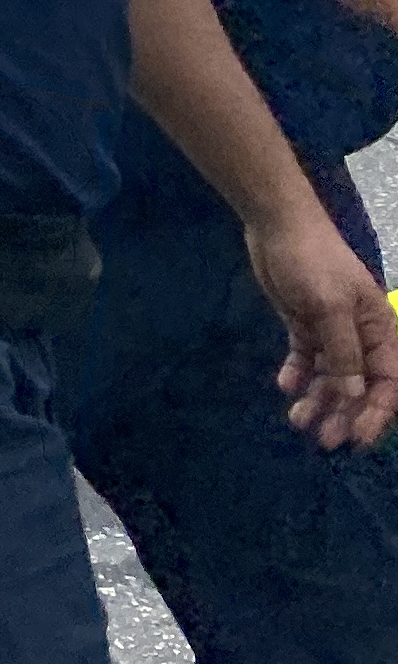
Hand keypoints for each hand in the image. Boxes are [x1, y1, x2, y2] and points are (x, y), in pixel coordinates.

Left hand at [245, 204, 397, 451]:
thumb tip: (355, 395)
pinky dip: (298, 374)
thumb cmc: (312, 261)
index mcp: (380, 330)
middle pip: (358, 385)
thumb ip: (343, 352)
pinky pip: (305, 358)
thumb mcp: (329, 306)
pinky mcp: (303, 323)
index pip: (386, 382)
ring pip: (331, 376)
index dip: (375, 413)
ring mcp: (331, 330)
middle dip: (344, 413)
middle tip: (322, 439)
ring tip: (297, 421)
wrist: (277, 225)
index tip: (357, 439)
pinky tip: (284, 385)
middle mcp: (360, 335)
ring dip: (318, 399)